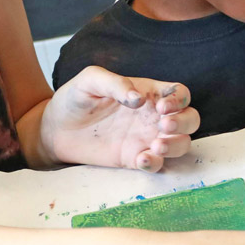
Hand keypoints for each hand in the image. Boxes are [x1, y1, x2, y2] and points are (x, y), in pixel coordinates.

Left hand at [41, 66, 197, 171]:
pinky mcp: (134, 159)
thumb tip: (138, 98)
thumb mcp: (90, 79)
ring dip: (176, 145)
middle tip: (163, 126)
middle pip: (190, 119)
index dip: (179, 100)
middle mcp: (152, 116)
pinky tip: (142, 159)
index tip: (160, 106)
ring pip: (181, 144)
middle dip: (184, 123)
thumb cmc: (74, 98)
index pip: (180, 94)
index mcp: (147, 92)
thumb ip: (115, 82)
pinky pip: (158, 165)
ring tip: (155, 145)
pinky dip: (156, 164)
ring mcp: (145, 138)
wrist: (54, 129)